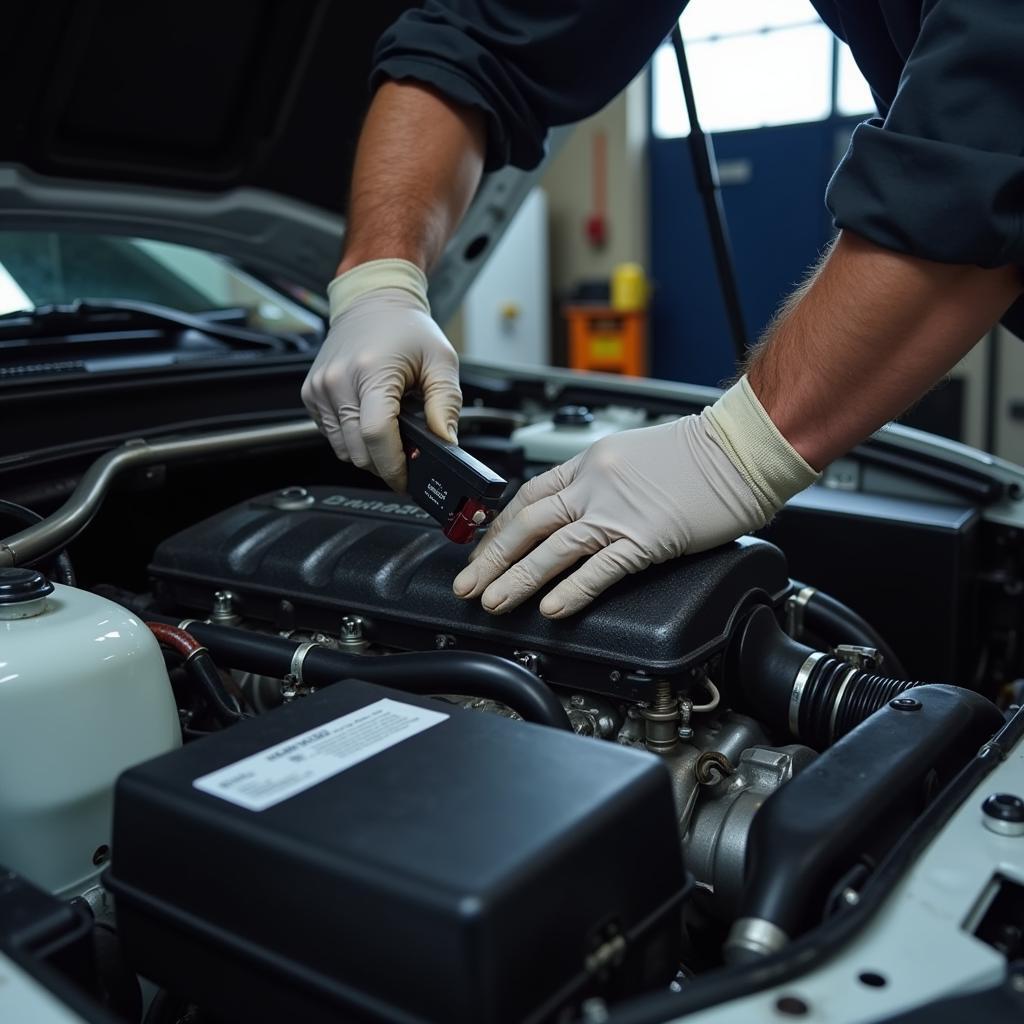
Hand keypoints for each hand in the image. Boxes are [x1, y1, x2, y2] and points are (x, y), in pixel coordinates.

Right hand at [301, 259, 460, 491]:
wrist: (372, 301)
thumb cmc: (406, 328)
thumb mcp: (441, 361)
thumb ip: (447, 404)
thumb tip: (447, 443)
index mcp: (371, 371)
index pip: (377, 435)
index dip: (393, 465)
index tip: (407, 478)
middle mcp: (339, 380)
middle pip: (358, 450)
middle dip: (384, 463)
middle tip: (406, 455)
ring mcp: (320, 388)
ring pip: (343, 449)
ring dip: (367, 452)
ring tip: (389, 430)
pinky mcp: (311, 394)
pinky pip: (331, 435)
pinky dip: (352, 437)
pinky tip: (369, 417)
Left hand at [453, 378, 818, 617]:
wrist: (741, 447)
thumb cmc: (698, 451)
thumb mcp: (633, 453)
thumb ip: (601, 481)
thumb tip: (577, 510)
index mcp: (590, 461)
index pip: (529, 496)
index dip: (500, 528)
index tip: (484, 550)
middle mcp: (595, 483)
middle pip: (527, 523)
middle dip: (492, 557)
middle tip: (469, 584)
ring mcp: (619, 510)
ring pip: (552, 548)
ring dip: (517, 579)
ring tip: (493, 603)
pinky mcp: (646, 537)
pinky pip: (600, 568)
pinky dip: (572, 590)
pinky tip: (552, 609)